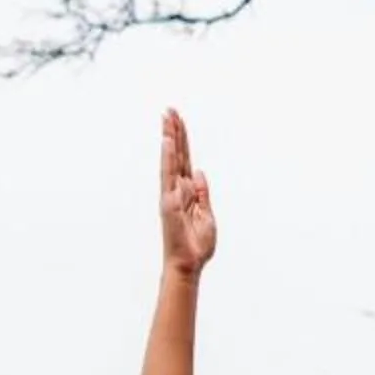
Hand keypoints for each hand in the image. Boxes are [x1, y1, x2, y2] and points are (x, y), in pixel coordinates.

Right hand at [159, 109, 216, 276]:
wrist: (189, 264)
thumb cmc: (196, 245)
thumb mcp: (207, 215)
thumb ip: (203, 193)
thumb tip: (199, 172)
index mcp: (187, 192)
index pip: (184, 160)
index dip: (182, 140)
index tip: (179, 120)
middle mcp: (176, 189)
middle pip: (176, 155)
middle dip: (173, 131)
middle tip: (170, 109)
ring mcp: (171, 194)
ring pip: (170, 160)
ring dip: (168, 138)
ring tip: (167, 117)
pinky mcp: (168, 201)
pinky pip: (168, 175)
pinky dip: (167, 157)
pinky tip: (167, 141)